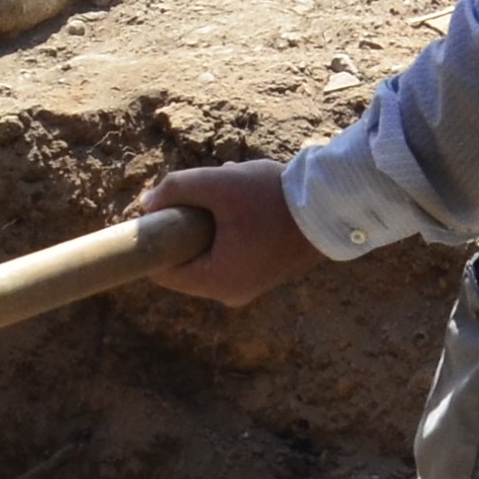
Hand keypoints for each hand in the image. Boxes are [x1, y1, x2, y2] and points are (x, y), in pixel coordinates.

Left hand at [131, 160, 321, 307]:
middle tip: (204, 196)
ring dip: (210, 222)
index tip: (160, 210)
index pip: (162, 270)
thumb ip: (176, 189)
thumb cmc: (274, 197)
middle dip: (188, 225)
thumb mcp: (219, 184)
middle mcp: (230, 294)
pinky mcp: (262, 274)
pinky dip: (229, 228)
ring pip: (208, 252)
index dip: (156, 238)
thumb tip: (145, 205)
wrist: (333, 206)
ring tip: (230, 195)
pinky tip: (244, 201)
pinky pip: (230, 252)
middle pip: (186, 260)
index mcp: (216, 282)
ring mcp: (248, 286)